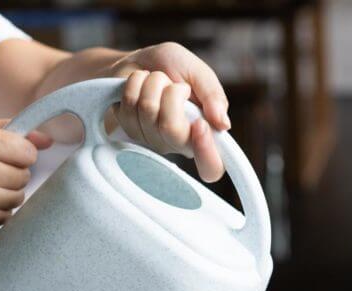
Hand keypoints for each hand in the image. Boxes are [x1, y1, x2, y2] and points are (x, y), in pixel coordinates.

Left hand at [106, 42, 229, 181]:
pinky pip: (128, 107)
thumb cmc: (173, 68)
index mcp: (204, 135)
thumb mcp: (199, 73)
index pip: (211, 168)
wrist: (140, 61)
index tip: (200, 125)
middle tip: (173, 84)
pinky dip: (134, 84)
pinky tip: (140, 85)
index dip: (206, 153)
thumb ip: (213, 95)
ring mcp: (152, 140)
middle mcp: (179, 143)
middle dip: (170, 93)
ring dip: (152, 83)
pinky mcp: (129, 131)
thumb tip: (223, 125)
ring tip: (156, 79)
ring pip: (147, 112)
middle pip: (171, 129)